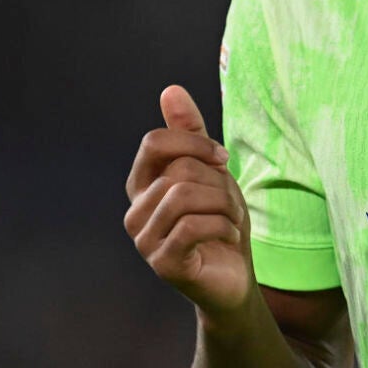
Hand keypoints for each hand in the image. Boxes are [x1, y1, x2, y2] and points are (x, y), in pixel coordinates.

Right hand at [124, 84, 256, 315]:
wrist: (233, 277)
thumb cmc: (218, 221)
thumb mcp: (209, 170)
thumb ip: (189, 132)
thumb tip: (170, 89)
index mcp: (141, 185)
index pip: (153, 142)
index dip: (194, 143)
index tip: (221, 158)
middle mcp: (135, 212)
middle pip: (178, 170)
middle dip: (218, 182)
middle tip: (231, 202)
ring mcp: (144, 240)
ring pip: (186, 196)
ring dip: (224, 205)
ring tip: (231, 219)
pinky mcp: (162, 263)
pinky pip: (193, 226)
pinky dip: (223, 227)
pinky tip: (229, 237)